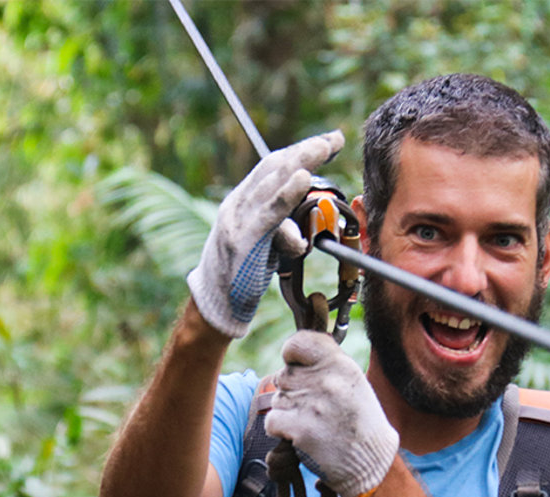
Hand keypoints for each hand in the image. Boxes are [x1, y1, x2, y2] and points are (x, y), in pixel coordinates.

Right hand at [187, 131, 344, 338]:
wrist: (215, 303)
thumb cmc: (240, 276)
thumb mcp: (261, 245)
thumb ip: (278, 228)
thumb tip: (302, 227)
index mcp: (240, 202)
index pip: (271, 168)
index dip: (300, 151)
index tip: (329, 141)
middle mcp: (237, 205)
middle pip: (274, 168)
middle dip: (306, 150)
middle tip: (334, 138)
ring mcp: (239, 220)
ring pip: (272, 184)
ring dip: (301, 162)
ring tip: (323, 148)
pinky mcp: (245, 239)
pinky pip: (271, 213)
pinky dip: (287, 194)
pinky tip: (303, 180)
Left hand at [265, 331, 398, 496]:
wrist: (371, 461)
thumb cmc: (360, 421)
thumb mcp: (352, 382)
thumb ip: (324, 366)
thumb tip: (291, 358)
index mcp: (340, 364)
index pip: (298, 343)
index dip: (291, 355)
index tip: (296, 366)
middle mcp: (325, 380)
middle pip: (284, 375)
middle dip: (291, 391)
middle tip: (313, 407)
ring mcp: (311, 403)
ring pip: (277, 399)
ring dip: (287, 412)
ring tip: (313, 423)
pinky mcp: (299, 428)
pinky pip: (272, 421)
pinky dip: (281, 430)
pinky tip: (301, 436)